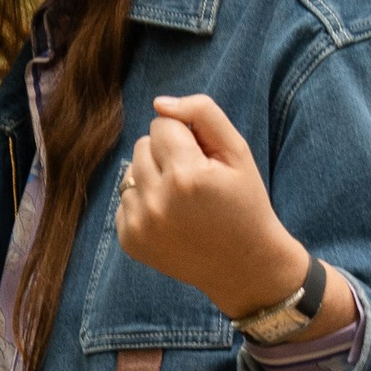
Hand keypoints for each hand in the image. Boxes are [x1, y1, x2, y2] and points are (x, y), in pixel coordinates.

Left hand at [113, 92, 354, 330]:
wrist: (244, 266)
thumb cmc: (245, 203)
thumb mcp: (238, 152)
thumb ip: (203, 114)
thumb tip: (159, 104)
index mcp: (185, 176)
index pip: (162, 124)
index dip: (186, 138)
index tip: (205, 161)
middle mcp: (156, 201)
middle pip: (142, 145)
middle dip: (167, 155)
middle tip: (195, 182)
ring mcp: (139, 225)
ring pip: (130, 171)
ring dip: (153, 179)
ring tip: (183, 201)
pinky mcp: (129, 241)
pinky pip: (125, 199)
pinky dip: (145, 204)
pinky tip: (171, 220)